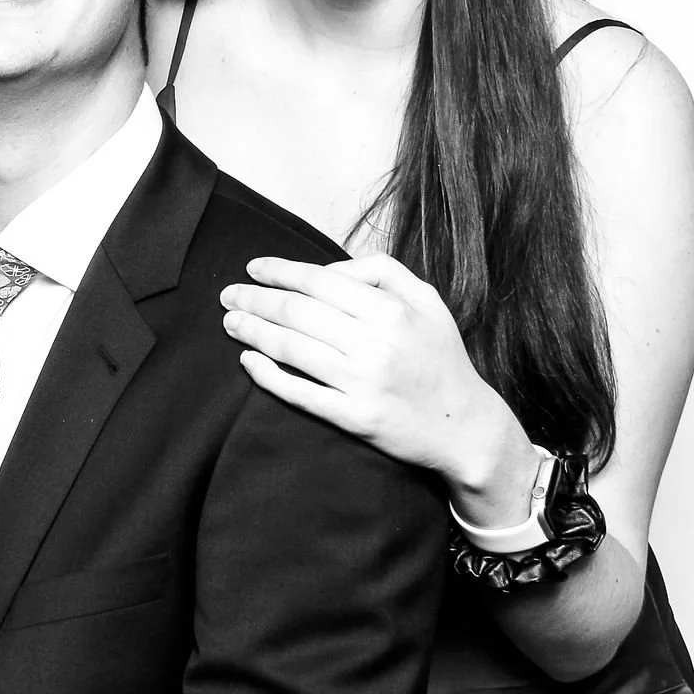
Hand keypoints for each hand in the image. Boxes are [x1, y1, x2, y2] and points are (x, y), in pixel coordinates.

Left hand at [219, 253, 518, 489]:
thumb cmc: (441, 357)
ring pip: (292, 349)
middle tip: (229, 295)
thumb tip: (328, 269)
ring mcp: (363, 382)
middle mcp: (375, 343)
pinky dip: (268, 375)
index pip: (319, 281)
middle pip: (298, 312)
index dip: (280, 271)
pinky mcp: (354, 418)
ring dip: (253, 332)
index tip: (253, 268)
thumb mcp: (427, 299)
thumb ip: (382, 271)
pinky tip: (248, 360)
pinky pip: (300, 392)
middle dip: (256, 299)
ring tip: (230, 322)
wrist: (465, 426)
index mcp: (391, 309)